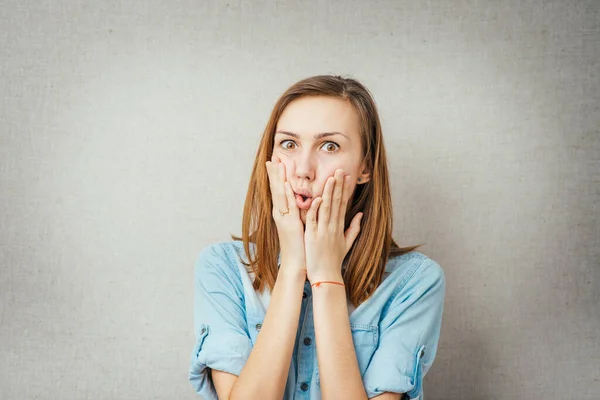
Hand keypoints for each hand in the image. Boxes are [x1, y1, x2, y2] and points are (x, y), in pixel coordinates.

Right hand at [265, 155, 305, 274]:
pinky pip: (288, 207)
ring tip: (276, 164)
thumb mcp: (298, 225)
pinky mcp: (289, 224)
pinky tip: (284, 185)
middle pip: (276, 189)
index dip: (277, 176)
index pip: (279, 190)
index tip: (277, 162)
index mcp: (283, 213)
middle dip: (274, 173)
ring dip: (278, 179)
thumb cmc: (299, 246)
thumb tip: (303, 202)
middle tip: (272, 157)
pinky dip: (286, 195)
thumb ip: (299, 213)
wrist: (295, 263)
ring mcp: (283, 218)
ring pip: (280, 194)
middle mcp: (280, 214)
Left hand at [305, 169, 363, 282]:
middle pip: (336, 202)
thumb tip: (361, 214)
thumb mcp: (347, 243)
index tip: (346, 176)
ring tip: (331, 178)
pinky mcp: (312, 236)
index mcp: (339, 227)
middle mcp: (332, 226)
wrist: (326, 275)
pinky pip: (314, 220)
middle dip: (338, 185)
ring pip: (326, 207)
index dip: (345, 189)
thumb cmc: (334, 260)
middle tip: (339, 169)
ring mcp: (323, 230)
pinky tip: (319, 198)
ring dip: (329, 192)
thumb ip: (354, 228)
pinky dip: (316, 209)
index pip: (343, 203)